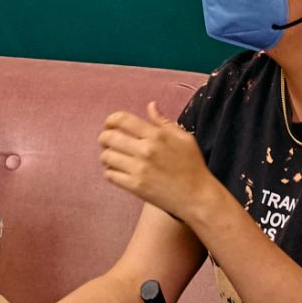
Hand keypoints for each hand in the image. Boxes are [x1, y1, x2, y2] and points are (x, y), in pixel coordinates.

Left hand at [100, 103, 219, 223]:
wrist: (197, 196)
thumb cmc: (193, 165)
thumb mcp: (183, 138)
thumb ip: (164, 122)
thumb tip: (151, 105)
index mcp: (157, 135)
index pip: (122, 119)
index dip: (111, 120)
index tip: (110, 124)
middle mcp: (145, 150)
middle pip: (109, 137)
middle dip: (104, 137)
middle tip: (107, 141)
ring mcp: (139, 169)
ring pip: (106, 156)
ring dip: (106, 155)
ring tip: (112, 157)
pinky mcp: (135, 187)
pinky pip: (110, 175)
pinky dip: (110, 171)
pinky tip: (117, 171)